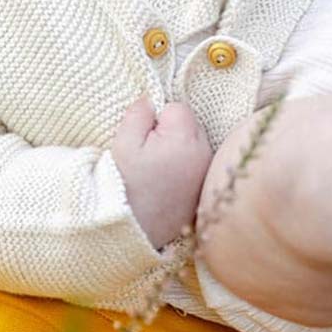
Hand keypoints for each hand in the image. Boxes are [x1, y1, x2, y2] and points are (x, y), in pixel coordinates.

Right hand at [109, 97, 211, 247]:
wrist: (134, 230)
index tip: (145, 139)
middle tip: (150, 156)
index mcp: (185, 137)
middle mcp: (205, 153)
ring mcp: (208, 173)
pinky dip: (186, 170)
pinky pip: (198, 167)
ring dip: (180, 151)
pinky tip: (169, 185)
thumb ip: (138, 114)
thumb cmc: (126, 185)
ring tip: (159, 173)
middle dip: (172, 133)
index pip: (178, 108)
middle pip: (191, 126)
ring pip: (196, 146)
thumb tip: (150, 100)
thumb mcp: (123, 143)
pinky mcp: (207, 190)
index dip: (157, 119)